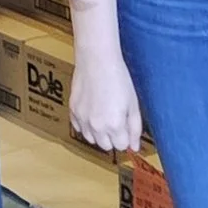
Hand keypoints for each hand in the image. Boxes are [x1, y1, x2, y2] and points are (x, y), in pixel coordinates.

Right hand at [68, 28, 142, 154]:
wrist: (97, 60)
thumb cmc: (117, 78)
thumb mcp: (133, 104)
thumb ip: (135, 128)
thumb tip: (134, 147)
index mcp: (114, 125)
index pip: (121, 146)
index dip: (126, 137)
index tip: (126, 126)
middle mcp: (96, 126)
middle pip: (106, 146)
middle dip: (113, 137)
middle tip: (116, 119)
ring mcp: (82, 119)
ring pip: (91, 139)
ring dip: (98, 133)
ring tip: (104, 115)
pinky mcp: (73, 110)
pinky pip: (78, 127)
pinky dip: (85, 125)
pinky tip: (92, 112)